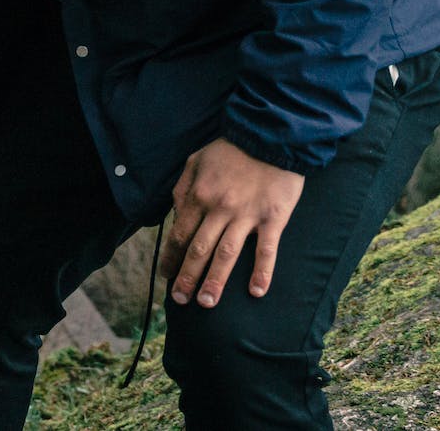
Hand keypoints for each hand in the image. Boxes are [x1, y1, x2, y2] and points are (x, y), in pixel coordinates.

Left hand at [160, 137, 304, 308]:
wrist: (270, 136)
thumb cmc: (230, 150)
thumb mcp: (195, 161)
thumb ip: (182, 189)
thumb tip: (175, 214)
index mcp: (198, 196)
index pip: (179, 235)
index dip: (172, 258)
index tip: (166, 276)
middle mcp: (219, 209)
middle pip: (199, 250)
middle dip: (187, 277)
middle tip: (180, 300)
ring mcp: (247, 215)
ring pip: (226, 254)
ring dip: (215, 281)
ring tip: (207, 303)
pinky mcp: (273, 218)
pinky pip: (266, 250)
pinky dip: (262, 272)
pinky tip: (257, 292)